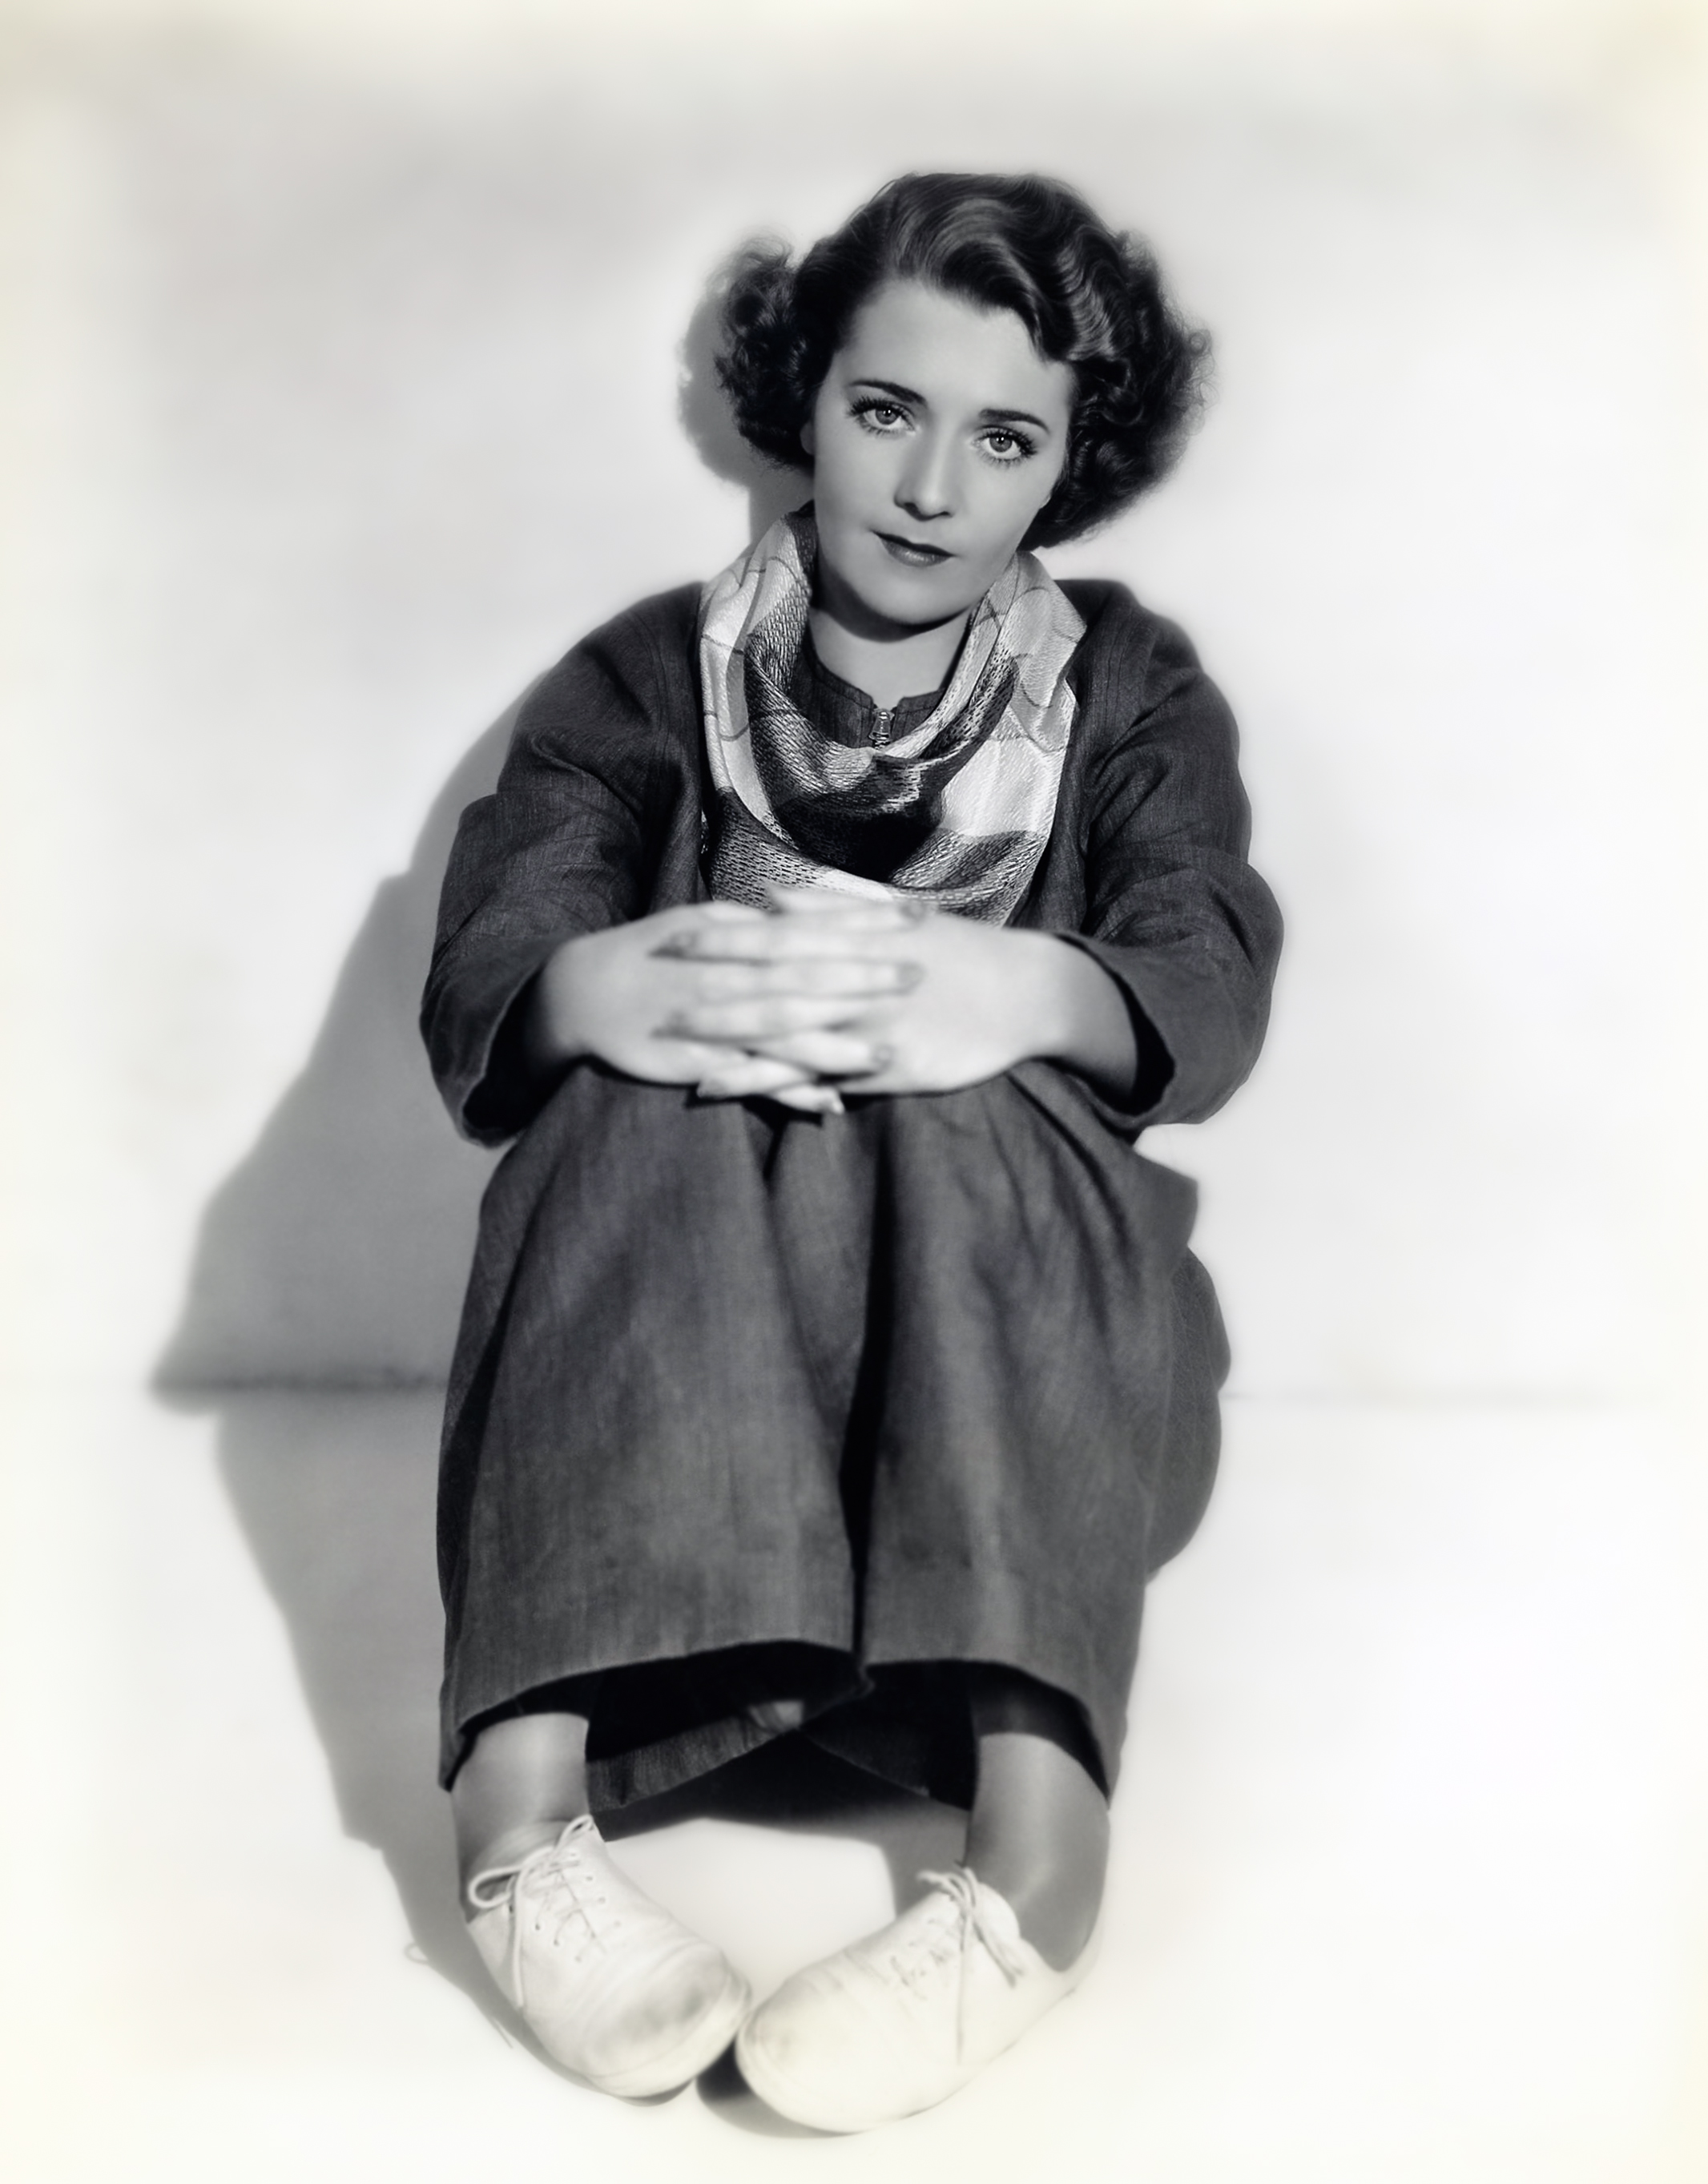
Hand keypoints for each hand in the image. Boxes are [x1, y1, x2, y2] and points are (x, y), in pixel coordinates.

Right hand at [526, 897, 924, 1113]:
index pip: (812, 924)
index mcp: (736, 936)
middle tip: (918, 977)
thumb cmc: (654, 953)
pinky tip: (829, 1105)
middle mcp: (729, 975)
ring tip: (886, 1053)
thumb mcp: (704, 925)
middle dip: (862, 977)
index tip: (916, 917)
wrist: (583, 992)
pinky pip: (751, 1079)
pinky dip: (789, 1092)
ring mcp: (713, 1020)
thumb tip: (805, 914)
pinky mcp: (697, 1062)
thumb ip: (757, 925)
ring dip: (835, 1044)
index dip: (865, 920)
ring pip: (781, 1031)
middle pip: (804, 975)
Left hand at [657, 888, 1135, 1098]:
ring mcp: (866, 1027)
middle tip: (651, 996)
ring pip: (785, 1037)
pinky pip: (815, 1079)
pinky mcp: (883, 1068)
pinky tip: (728, 1093)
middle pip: (766, 987)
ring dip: (726, 1046)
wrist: (1024, 992)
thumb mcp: (895, 917)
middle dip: (706, 992)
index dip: (718, 938)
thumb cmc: (957, 950)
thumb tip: (773, 897)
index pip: (772, 936)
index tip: (670, 935)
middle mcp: (852, 982)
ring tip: (670, 1055)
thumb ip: (833, 906)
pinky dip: (770, 1087)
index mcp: (852, 940)